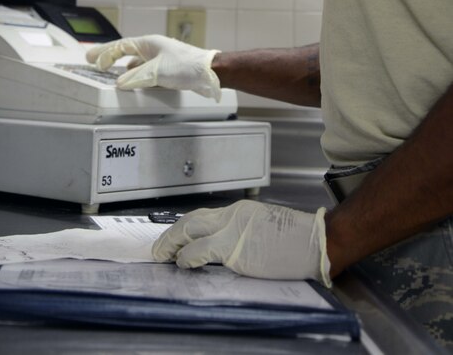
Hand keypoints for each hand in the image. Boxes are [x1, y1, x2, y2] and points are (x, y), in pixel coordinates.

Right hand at [85, 35, 221, 101]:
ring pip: (136, 61)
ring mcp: (160, 58)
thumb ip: (136, 77)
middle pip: (126, 51)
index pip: (120, 46)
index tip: (92, 59)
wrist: (210, 73)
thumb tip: (120, 82)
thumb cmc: (187, 66)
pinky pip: (145, 70)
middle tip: (95, 61)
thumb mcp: (156, 72)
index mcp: (148, 43)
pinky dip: (136, 74)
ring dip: (123, 66)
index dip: (104, 53)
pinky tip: (136, 81)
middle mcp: (153, 48)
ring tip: (111, 72)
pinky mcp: (167, 68)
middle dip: (110, 56)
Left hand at [151, 200, 330, 285]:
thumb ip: (241, 234)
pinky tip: (182, 263)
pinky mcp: (237, 249)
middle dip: (171, 233)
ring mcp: (233, 231)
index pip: (202, 216)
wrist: (316, 242)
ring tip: (162, 254)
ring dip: (172, 243)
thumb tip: (222, 249)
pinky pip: (203, 251)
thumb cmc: (296, 240)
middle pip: (191, 219)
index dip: (183, 227)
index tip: (173, 237)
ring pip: (191, 230)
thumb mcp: (263, 228)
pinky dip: (188, 256)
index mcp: (240, 211)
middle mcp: (233, 216)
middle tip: (159, 247)